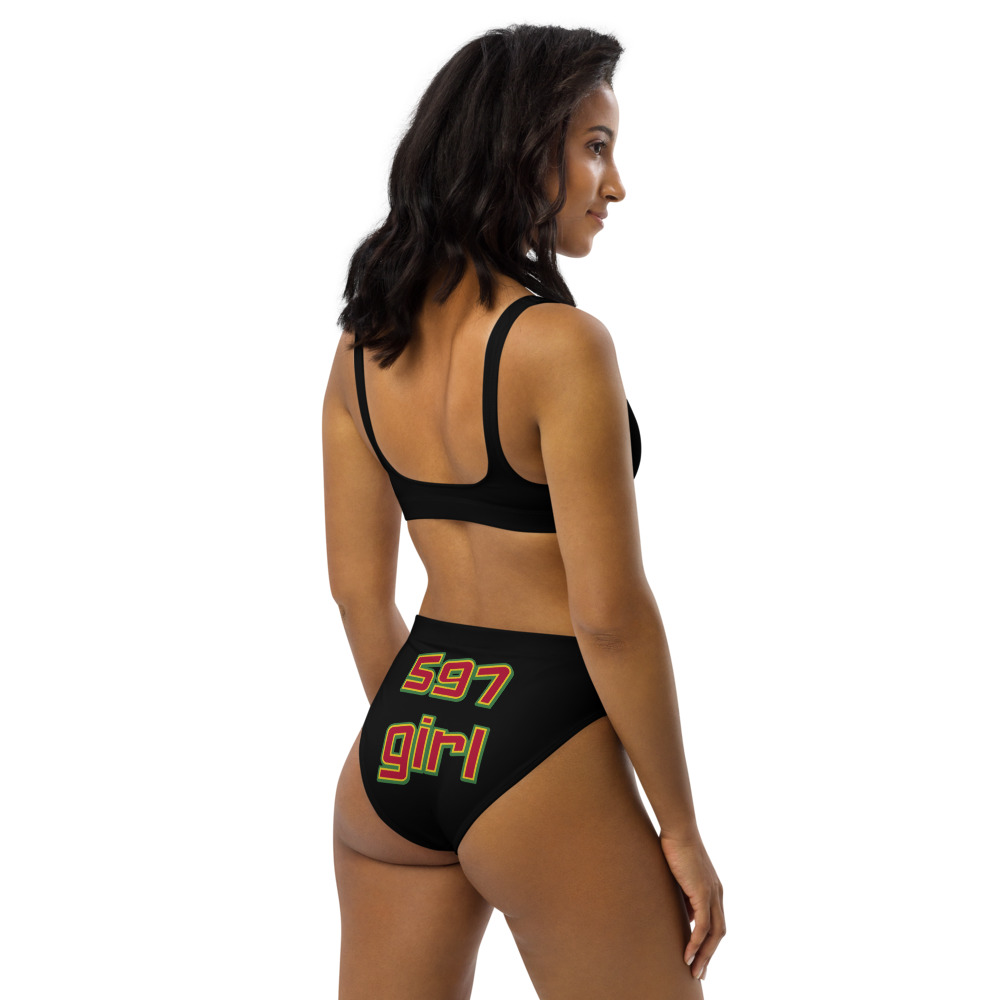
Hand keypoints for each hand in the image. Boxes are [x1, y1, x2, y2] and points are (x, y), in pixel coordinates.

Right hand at [658, 830, 724, 980]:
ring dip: (704, 955)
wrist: (679, 829)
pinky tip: (687, 955)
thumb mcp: (680, 875)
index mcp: (713, 890)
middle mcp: (717, 894)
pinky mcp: (703, 893)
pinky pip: (703, 927)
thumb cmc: (675, 846)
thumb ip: (684, 894)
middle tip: (699, 973)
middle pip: (719, 934)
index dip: (709, 943)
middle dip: (709, 955)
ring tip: (694, 971)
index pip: (716, 923)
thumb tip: (682, 912)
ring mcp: (712, 894)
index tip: (698, 958)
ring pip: (714, 934)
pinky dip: (696, 943)